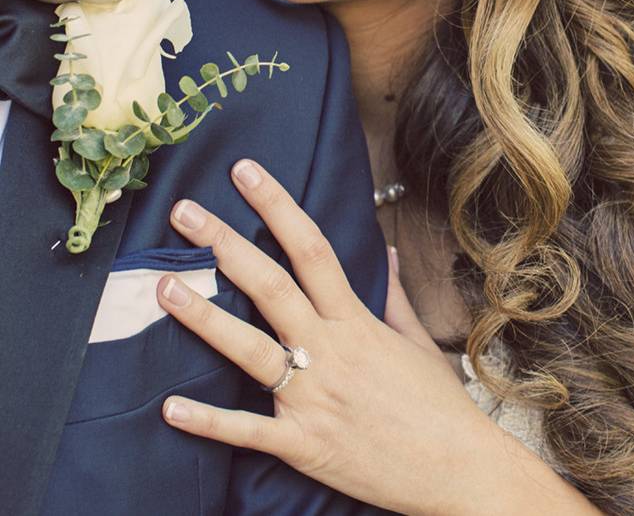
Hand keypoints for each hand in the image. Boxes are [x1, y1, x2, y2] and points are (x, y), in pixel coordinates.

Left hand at [156, 160, 505, 513]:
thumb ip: (394, 296)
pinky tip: (170, 407)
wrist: (459, 469)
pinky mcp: (305, 443)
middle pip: (270, 287)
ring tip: (165, 287)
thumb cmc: (440, 407)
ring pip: (250, 350)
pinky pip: (247, 432)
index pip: (312, 250)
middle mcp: (330, 352)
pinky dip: (208, 421)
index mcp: (357, 324)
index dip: (276, 206)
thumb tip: (388, 251)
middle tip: (183, 214)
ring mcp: (314, 398)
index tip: (245, 174)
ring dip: (203, 318)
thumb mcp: (418, 344)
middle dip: (224, 245)